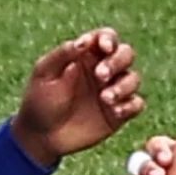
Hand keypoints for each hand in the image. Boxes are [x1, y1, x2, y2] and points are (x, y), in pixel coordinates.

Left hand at [12, 27, 142, 165]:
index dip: (109, 39)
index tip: (104, 47)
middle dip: (117, 61)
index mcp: (86, 56)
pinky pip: (136, 104)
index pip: (106, 38)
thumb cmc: (39, 101)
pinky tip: (114, 111)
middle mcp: (103, 71)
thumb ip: (63, 55)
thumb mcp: (44, 74)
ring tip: (105, 99)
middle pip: (126, 54)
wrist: (41, 136)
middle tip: (100, 76)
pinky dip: (130, 105)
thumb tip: (85, 40)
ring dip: (123, 85)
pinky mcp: (118, 114)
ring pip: (133, 79)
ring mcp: (112, 92)